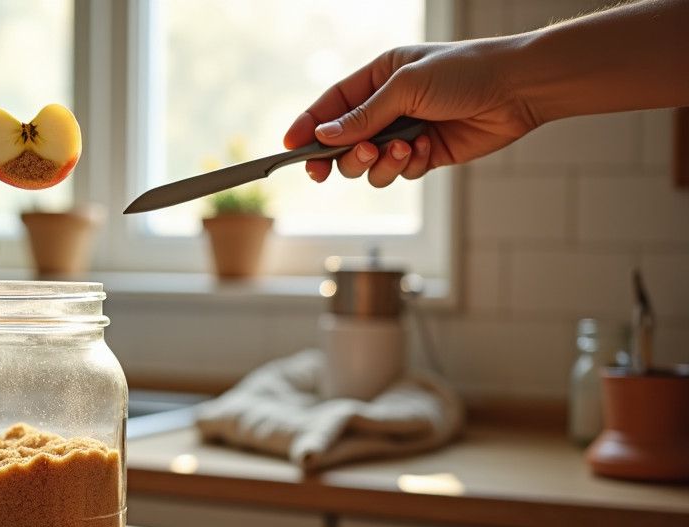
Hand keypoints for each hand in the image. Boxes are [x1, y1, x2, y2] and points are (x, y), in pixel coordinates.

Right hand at [283, 39, 539, 186]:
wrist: (519, 89)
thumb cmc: (466, 72)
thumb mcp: (407, 87)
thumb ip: (363, 116)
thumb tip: (324, 137)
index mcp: (378, 77)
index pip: (330, 106)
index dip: (308, 127)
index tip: (290, 148)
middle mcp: (387, 106)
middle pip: (343, 143)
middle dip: (348, 155)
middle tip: (362, 155)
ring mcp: (405, 132)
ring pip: (369, 164)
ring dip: (381, 163)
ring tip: (402, 149)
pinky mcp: (425, 154)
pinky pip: (399, 172)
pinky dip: (408, 166)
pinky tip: (427, 149)